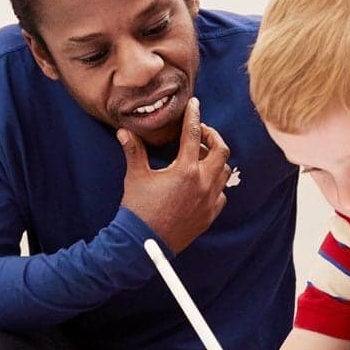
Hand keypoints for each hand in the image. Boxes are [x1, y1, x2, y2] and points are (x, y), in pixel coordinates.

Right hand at [118, 97, 231, 253]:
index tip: (194, 105)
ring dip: (215, 160)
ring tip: (201, 157)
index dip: (193, 116)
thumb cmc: (138, 210)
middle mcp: (202, 183)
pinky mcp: (209, 216)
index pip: (193, 134)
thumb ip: (134, 151)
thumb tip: (124, 132)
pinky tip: (203, 184)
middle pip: (221, 150)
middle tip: (201, 133)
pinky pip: (221, 195)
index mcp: (185, 170)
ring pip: (224, 172)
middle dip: (213, 137)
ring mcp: (209, 201)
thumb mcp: (136, 177)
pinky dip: (215, 185)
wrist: (143, 244)